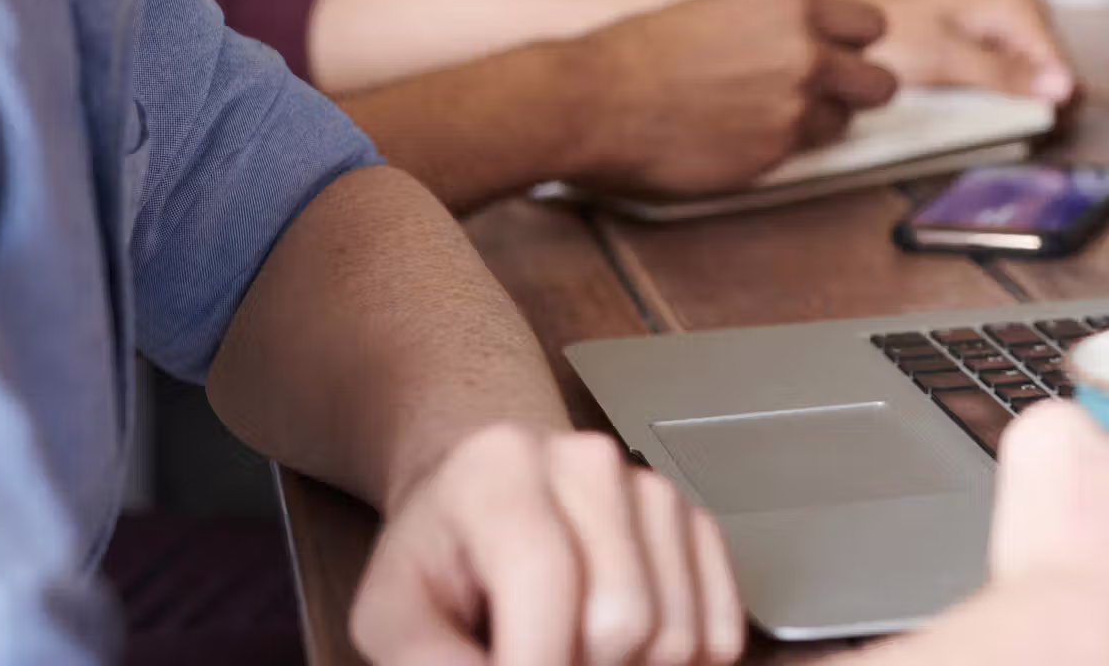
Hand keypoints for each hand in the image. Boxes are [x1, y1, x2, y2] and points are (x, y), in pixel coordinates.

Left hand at [351, 423, 742, 664]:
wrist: (482, 491)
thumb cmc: (439, 554)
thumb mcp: (390, 610)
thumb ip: (425, 659)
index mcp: (501, 470)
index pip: (548, 581)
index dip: (535, 662)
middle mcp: (591, 463)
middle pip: (624, 621)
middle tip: (533, 657)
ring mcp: (654, 490)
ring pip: (677, 636)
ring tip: (568, 652)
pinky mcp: (694, 523)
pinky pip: (719, 631)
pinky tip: (622, 656)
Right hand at [564, 0, 897, 197]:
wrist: (593, 99)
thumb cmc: (641, 52)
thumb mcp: (721, 13)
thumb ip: (775, 28)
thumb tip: (810, 42)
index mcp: (793, 5)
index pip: (870, 26)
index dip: (851, 44)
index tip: (835, 53)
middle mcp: (808, 54)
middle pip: (879, 83)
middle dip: (854, 90)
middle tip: (819, 94)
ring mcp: (796, 108)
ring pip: (843, 123)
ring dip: (815, 123)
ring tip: (761, 115)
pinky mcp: (775, 154)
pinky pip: (800, 153)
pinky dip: (778, 148)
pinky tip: (734, 135)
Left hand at [771, 0, 1077, 105]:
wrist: (847, 25)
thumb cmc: (889, 30)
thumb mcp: (946, 56)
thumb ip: (1005, 74)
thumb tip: (1061, 88)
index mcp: (1021, 10)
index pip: (1066, 76)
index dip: (1048, 110)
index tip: (1021, 131)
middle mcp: (1021, 22)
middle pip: (1053, 88)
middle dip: (1028, 114)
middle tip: (988, 128)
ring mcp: (1006, 43)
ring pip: (1032, 96)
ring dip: (1008, 116)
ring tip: (970, 119)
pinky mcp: (988, 63)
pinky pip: (1008, 96)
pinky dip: (991, 111)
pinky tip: (966, 115)